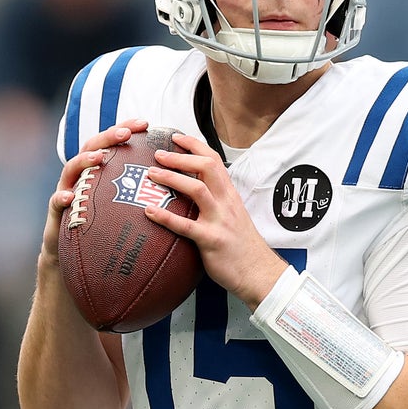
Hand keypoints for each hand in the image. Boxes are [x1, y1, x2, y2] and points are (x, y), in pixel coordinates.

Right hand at [39, 118, 149, 269]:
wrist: (72, 256)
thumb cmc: (103, 229)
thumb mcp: (123, 208)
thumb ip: (142, 195)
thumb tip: (178, 185)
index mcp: (98, 171)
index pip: (112, 144)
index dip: (126, 129)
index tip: (145, 124)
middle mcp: (81, 176)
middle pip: (90, 147)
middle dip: (107, 137)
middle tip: (125, 134)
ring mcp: (66, 190)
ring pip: (70, 169)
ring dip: (84, 160)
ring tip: (99, 157)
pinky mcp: (56, 212)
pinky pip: (55, 203)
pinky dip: (61, 198)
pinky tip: (69, 197)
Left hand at [143, 132, 287, 309]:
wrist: (258, 272)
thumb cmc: (242, 245)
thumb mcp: (233, 215)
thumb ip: (217, 200)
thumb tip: (193, 189)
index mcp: (230, 194)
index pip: (213, 160)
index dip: (194, 145)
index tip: (176, 137)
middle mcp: (226, 202)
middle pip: (206, 167)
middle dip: (180, 157)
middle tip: (158, 154)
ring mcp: (220, 220)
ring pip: (197, 189)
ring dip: (172, 178)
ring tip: (151, 175)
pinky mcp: (211, 240)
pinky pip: (185, 226)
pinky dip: (165, 217)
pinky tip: (149, 212)